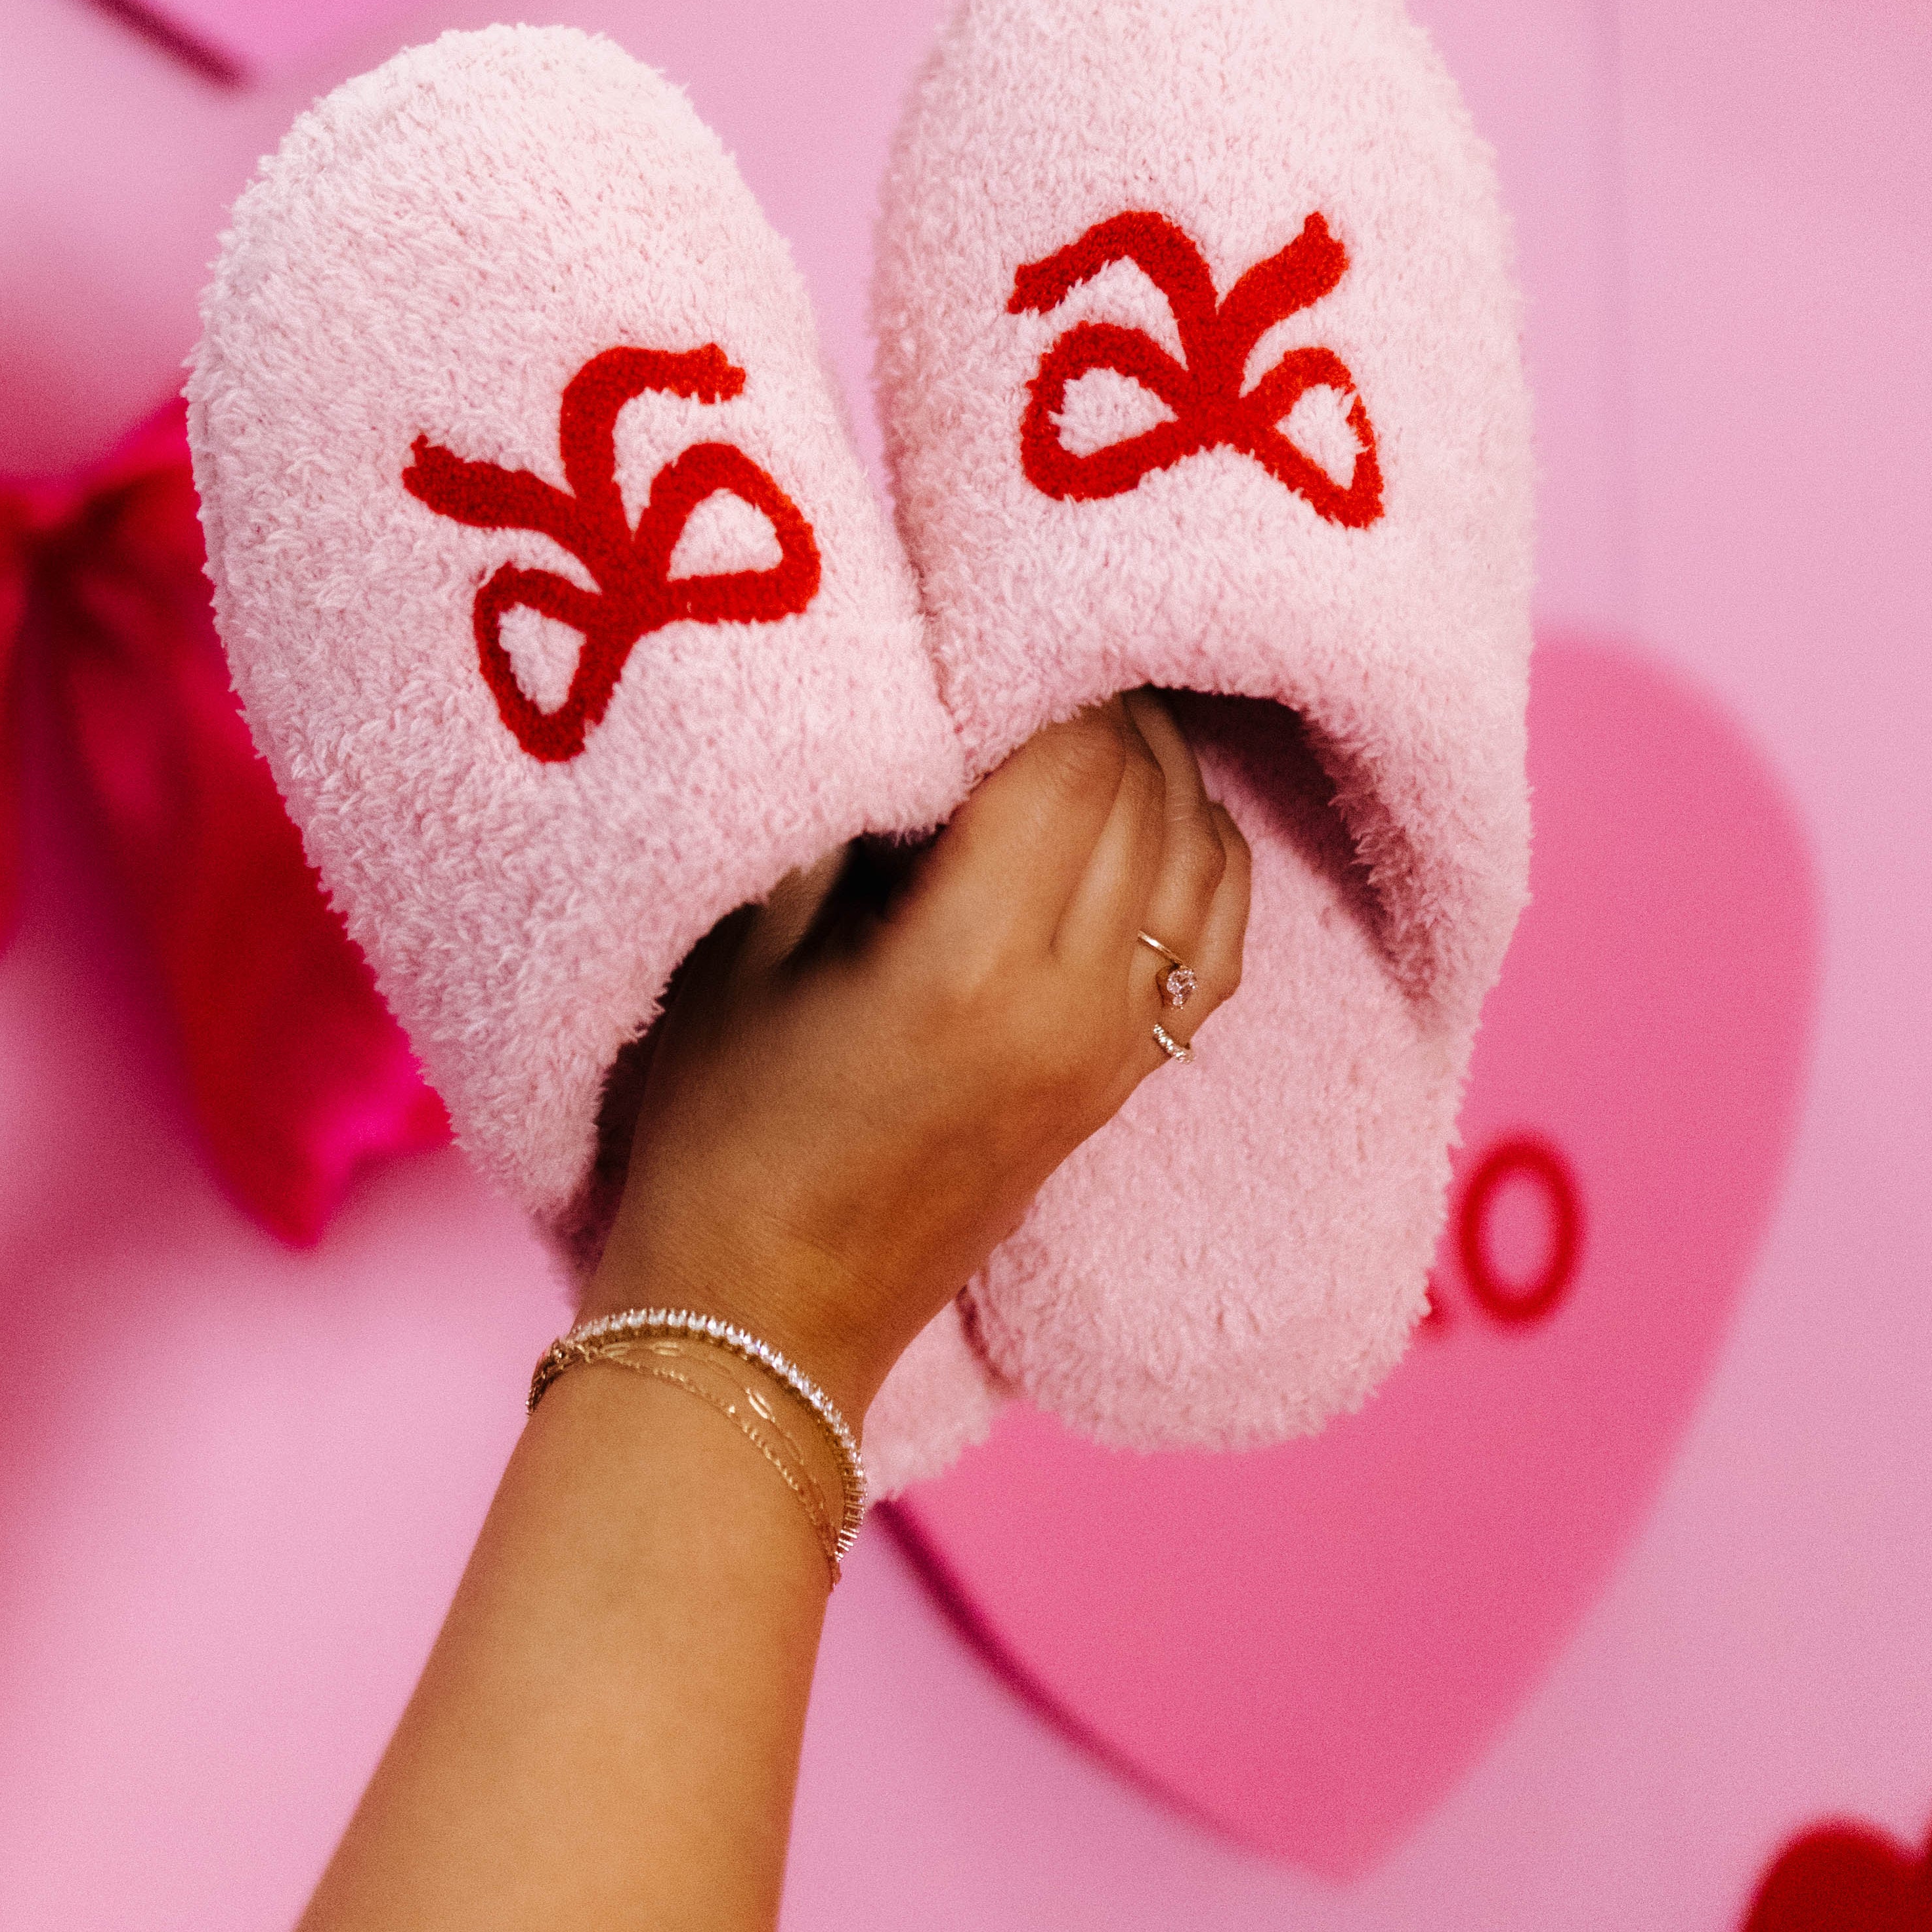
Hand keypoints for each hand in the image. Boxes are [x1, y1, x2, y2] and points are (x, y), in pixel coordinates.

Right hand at [582, 694, 1251, 1428]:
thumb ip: (830, 822)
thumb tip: (904, 706)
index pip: (1068, 761)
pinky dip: (1204, 857)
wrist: (762, 1319)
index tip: (996, 611)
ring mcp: (1110, 1053)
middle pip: (1144, 792)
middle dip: (1106, 698)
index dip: (1045, 669)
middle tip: (1043, 633)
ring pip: (1198, 857)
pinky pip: (1214, 944)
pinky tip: (1158, 809)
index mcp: (971, 966)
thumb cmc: (718, 1131)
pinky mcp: (1119, 1087)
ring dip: (1161, 765)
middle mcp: (1070, 1007)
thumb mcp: (739, 952)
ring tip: (1094, 703)